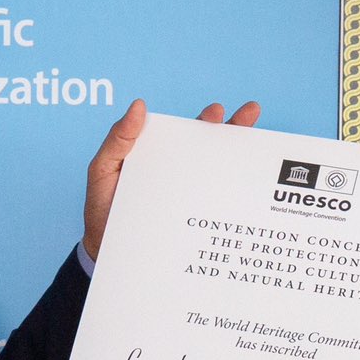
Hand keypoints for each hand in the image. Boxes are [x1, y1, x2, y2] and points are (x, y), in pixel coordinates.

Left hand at [82, 98, 261, 261]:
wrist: (104, 253)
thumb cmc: (103, 208)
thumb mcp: (103, 169)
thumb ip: (118, 140)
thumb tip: (139, 106)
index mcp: (161, 159)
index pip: (188, 135)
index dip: (207, 121)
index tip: (218, 111)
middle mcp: (180, 177)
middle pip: (213, 152)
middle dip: (234, 132)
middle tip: (248, 115)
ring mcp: (190, 201)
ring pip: (221, 179)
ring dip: (241, 164)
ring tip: (256, 148)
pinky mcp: (194, 226)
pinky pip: (217, 212)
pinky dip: (236, 204)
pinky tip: (251, 196)